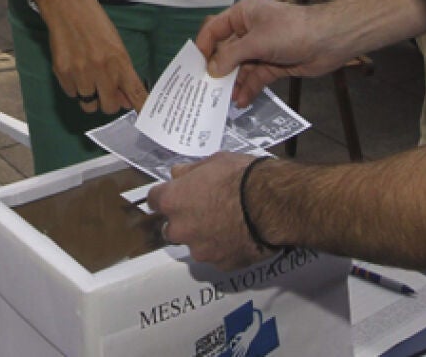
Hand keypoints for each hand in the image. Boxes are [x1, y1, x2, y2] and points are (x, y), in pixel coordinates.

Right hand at [36, 0, 145, 114]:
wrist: (67, 6)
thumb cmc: (95, 22)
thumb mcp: (116, 44)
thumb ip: (121, 72)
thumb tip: (124, 99)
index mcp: (119, 61)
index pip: (135, 92)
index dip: (141, 107)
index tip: (145, 119)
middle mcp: (101, 70)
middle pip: (109, 107)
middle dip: (109, 102)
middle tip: (105, 90)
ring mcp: (80, 73)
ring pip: (88, 104)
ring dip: (90, 95)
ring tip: (87, 76)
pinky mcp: (62, 72)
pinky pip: (72, 94)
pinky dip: (74, 87)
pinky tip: (74, 69)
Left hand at [149, 153, 273, 270]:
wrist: (272, 204)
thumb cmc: (242, 176)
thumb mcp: (214, 161)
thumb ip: (191, 171)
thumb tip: (178, 174)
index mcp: (173, 201)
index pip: (153, 200)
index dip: (165, 196)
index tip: (175, 194)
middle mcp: (180, 229)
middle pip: (172, 228)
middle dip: (184, 221)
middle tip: (206, 210)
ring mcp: (200, 250)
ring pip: (196, 245)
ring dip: (205, 237)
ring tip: (229, 225)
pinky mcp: (222, 264)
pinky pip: (218, 257)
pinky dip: (226, 249)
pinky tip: (241, 237)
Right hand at [194, 0, 341, 106]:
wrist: (329, 40)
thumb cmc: (290, 32)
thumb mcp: (256, 42)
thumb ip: (231, 56)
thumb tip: (212, 71)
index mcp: (243, 14)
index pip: (215, 29)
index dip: (204, 46)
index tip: (194, 66)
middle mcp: (250, 30)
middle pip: (227, 51)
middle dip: (218, 70)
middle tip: (205, 90)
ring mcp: (262, 49)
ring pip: (240, 68)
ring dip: (233, 83)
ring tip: (222, 101)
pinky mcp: (273, 64)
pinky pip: (255, 77)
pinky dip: (248, 88)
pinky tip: (241, 101)